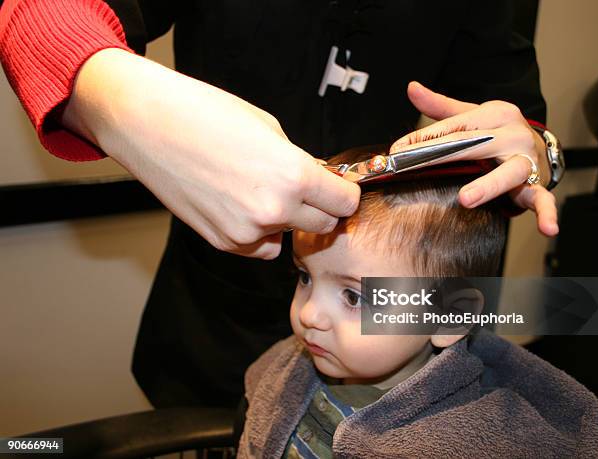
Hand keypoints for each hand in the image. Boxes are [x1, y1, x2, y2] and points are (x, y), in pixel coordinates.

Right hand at [62, 49, 359, 258]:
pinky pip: (259, 247)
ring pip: (289, 236)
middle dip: (319, 208)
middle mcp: (274, 210)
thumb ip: (299, 162)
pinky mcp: (222, 242)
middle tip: (303, 190)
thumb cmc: (205, 114)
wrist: (147, 124)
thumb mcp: (269, 128)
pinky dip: (258, 233)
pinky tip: (239, 205)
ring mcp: (246, 232)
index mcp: (294, 175)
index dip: (343, 193)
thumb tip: (316, 182)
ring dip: (285, 220)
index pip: (345, 203)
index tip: (337, 188)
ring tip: (258, 190)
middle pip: (324, 225)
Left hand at [390, 81, 557, 236]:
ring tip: (466, 199)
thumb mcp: (473, 115)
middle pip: (471, 145)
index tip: (396, 152)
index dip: (422, 139)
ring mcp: (526, 160)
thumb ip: (440, 106)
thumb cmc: (499, 132)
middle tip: (411, 166)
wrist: (540, 145)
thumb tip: (412, 88)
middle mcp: (512, 134)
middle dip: (438, 156)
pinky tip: (548, 228)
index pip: (453, 127)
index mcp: (494, 114)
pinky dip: (547, 214)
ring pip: (508, 173)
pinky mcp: (538, 184)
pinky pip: (543, 199)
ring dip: (487, 186)